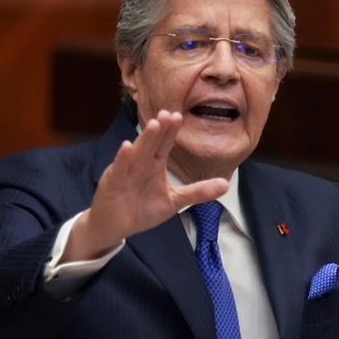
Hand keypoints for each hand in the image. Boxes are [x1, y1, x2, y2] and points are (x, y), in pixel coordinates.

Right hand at [61, 110, 228, 261]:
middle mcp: (141, 164)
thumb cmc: (143, 209)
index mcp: (155, 165)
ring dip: (144, 139)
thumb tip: (225, 185)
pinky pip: (119, 169)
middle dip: (160, 129)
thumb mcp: (175, 201)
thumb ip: (198, 192)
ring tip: (153, 125)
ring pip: (137, 153)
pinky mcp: (113, 182)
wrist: (115, 225)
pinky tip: (126, 147)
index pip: (165, 144)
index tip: (179, 116)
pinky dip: (122, 159)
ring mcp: (126, 171)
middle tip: (168, 113)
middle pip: (152, 144)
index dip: (171, 131)